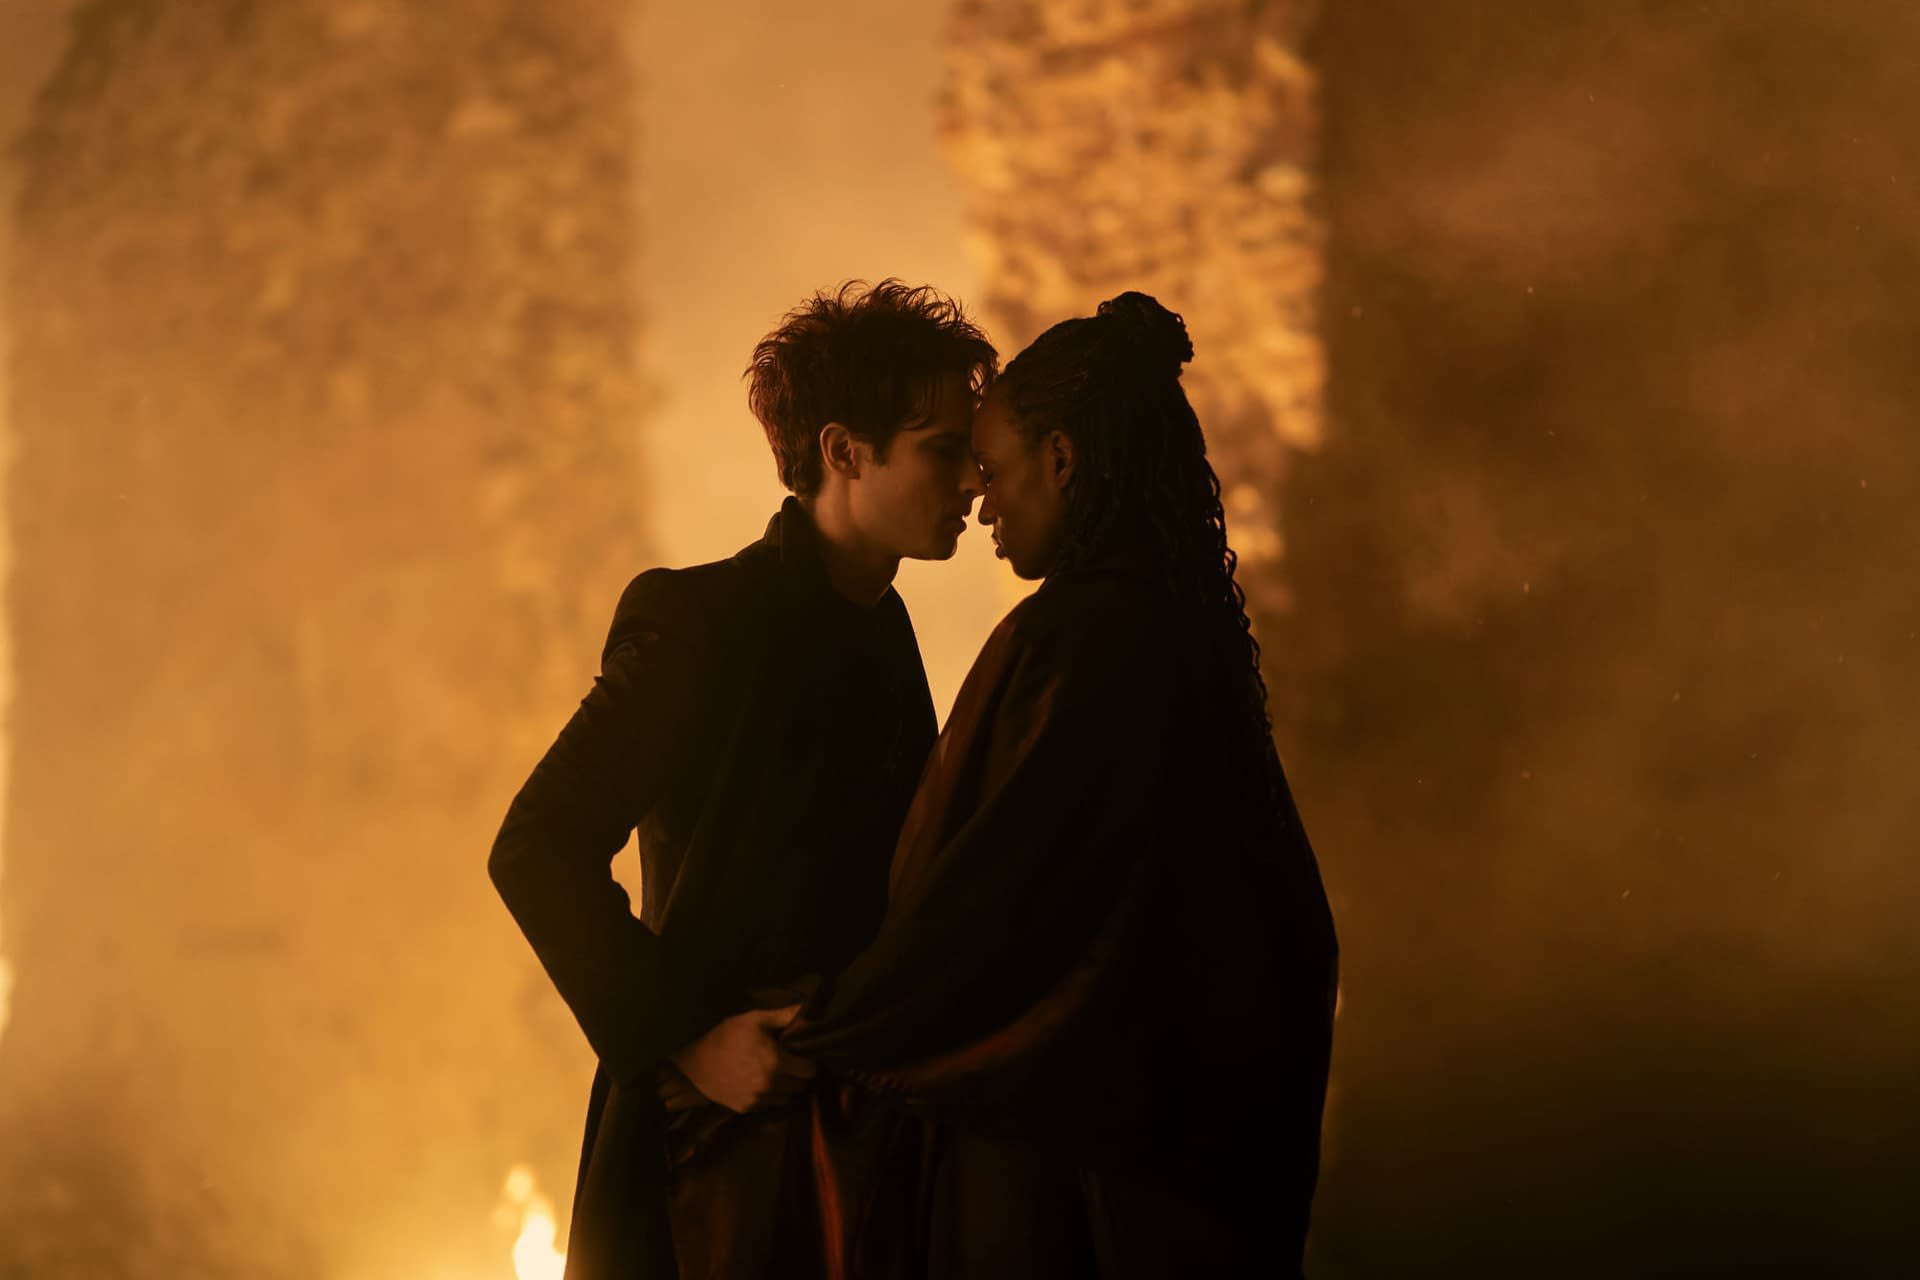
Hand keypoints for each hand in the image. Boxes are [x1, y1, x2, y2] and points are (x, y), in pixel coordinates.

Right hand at [668, 1004, 816, 1112]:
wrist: (694, 1063)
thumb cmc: (726, 1036)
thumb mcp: (755, 1019)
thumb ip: (784, 1015)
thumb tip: (808, 1008)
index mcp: (777, 1063)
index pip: (809, 1071)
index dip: (808, 1062)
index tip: (802, 1056)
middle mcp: (771, 1086)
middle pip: (800, 1086)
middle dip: (799, 1075)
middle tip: (790, 1064)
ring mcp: (758, 1100)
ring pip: (786, 1098)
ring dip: (785, 1088)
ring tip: (776, 1074)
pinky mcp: (746, 1108)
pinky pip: (769, 1105)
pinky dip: (770, 1096)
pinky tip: (761, 1083)